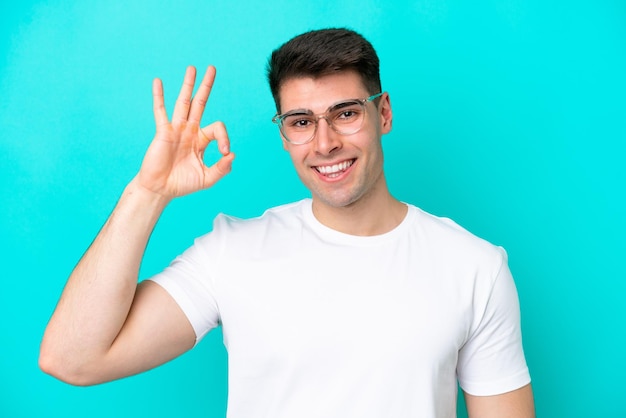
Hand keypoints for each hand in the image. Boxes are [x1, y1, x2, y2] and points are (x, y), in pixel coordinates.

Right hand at [137, 66, 234, 199]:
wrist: (160, 189)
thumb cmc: (182, 183)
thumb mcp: (207, 178)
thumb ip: (222, 168)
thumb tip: (232, 154)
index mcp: (201, 140)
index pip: (217, 128)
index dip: (224, 137)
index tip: (224, 152)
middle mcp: (189, 131)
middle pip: (199, 103)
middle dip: (206, 86)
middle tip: (212, 68)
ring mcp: (176, 129)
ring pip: (183, 102)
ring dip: (188, 85)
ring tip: (192, 68)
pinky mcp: (163, 132)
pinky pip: (160, 112)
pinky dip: (159, 97)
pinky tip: (158, 81)